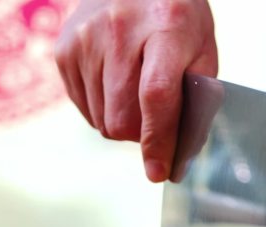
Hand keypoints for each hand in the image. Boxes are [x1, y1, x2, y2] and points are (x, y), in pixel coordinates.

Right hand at [55, 0, 217, 181]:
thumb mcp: (201, 47)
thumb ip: (196, 97)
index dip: (157, 140)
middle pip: (122, 118)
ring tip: (133, 89)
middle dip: (140, 135)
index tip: (158, 172)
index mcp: (165, 26)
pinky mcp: (64, 51)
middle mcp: (118, 31)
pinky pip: (84, 109)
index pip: (156, 95)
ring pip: (101, 121)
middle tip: (155, 118)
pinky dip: (102, 109)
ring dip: (121, 121)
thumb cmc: (175, 16)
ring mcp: (84, 40)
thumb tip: (180, 152)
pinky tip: (113, 82)